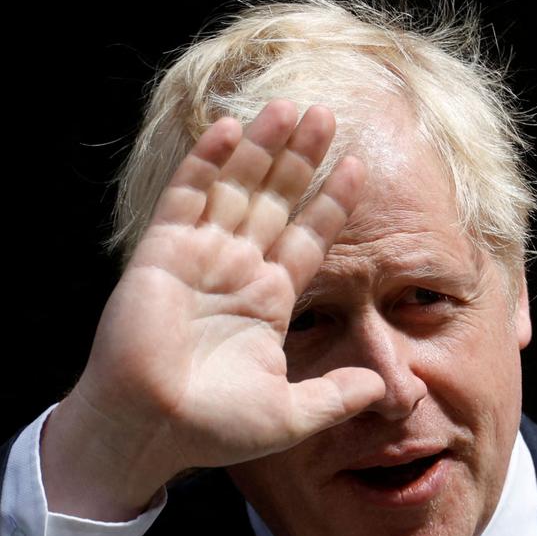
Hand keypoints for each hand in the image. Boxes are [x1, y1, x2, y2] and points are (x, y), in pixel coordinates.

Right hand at [41, 100, 385, 519]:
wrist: (150, 429)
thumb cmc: (212, 427)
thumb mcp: (291, 415)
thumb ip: (338, 396)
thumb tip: (386, 390)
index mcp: (268, 301)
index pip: (308, 238)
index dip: (331, 203)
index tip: (358, 167)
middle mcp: (236, 269)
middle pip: (276, 200)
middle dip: (301, 158)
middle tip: (327, 114)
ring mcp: (199, 255)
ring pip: (237, 187)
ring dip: (261, 147)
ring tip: (288, 106)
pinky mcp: (163, 251)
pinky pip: (188, 195)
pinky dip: (206, 161)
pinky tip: (229, 127)